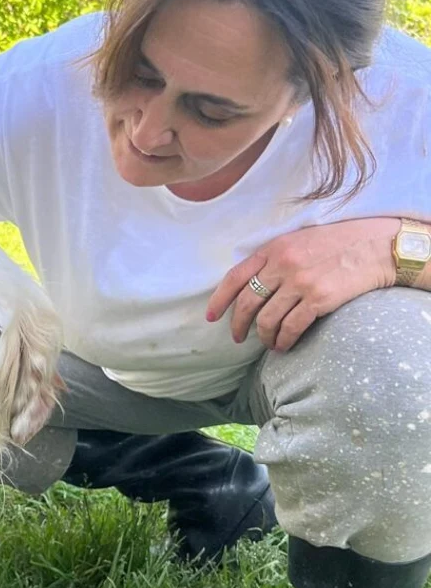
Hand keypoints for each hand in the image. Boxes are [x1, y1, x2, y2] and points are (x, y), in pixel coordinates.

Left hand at [206, 217, 399, 351]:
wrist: (377, 246)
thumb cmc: (336, 244)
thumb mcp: (298, 241)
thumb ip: (273, 259)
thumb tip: (251, 285)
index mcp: (273, 249)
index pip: (234, 277)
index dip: (219, 299)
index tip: (211, 316)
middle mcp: (282, 265)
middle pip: (247, 302)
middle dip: (238, 324)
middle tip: (237, 337)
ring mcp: (300, 282)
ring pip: (267, 319)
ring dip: (263, 337)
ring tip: (268, 343)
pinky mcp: (318, 299)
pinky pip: (291, 327)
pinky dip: (283, 341)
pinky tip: (283, 346)